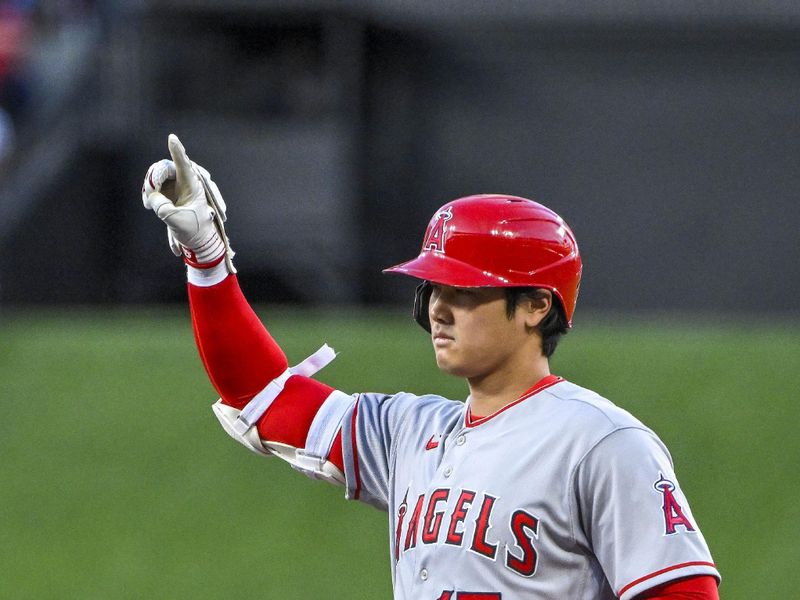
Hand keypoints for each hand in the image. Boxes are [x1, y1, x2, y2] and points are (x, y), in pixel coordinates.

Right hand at [142, 134, 234, 270]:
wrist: (198, 239)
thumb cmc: (193, 229)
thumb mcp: (175, 220)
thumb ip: (161, 206)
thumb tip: (151, 195)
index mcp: (193, 186)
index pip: (184, 164)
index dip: (177, 151)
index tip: (172, 138)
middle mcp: (185, 182)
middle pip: (165, 168)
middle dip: (153, 177)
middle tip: (148, 192)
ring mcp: (176, 186)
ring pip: (157, 175)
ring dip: (150, 185)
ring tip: (149, 202)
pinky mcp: (169, 192)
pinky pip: (154, 184)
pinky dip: (149, 191)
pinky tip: (149, 203)